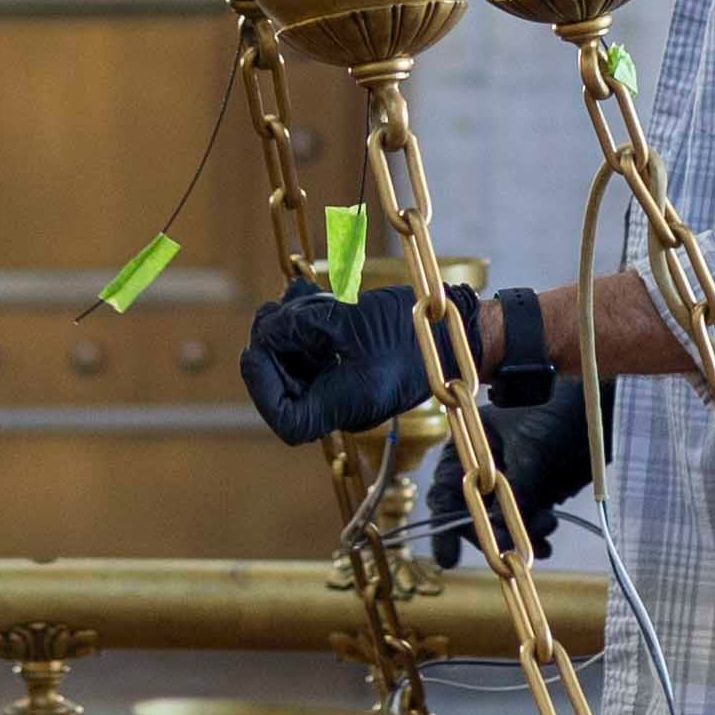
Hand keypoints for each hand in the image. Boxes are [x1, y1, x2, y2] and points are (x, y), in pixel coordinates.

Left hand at [237, 280, 431, 445]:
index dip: (261, 388)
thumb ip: (303, 323)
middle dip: (272, 349)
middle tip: (271, 313)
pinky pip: (317, 351)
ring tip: (292, 297)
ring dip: (287, 330)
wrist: (459, 332)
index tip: (255, 351)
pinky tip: (306, 294)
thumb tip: (267, 327)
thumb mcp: (352, 318)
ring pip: (299, 365)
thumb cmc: (415, 332)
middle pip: (287, 388)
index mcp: (346, 405)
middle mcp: (342, 402)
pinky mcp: (351, 365)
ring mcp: (346, 384)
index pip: (287, 420)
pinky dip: (305, 324)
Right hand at [425, 389, 606, 569]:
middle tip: (509, 552)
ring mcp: (512, 480)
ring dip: (521, 533)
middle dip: (493, 531)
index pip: (448, 487)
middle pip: (475, 512)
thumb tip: (498, 529)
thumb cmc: (557, 412)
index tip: (450, 558)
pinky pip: (528, 523)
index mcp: (474, 444)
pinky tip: (548, 540)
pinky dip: (536, 534)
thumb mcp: (532, 449)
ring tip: (546, 528)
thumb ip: (516, 489)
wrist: (601, 410)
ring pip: (503, 522)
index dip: (446, 521)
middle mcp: (487, 465)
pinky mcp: (537, 491)